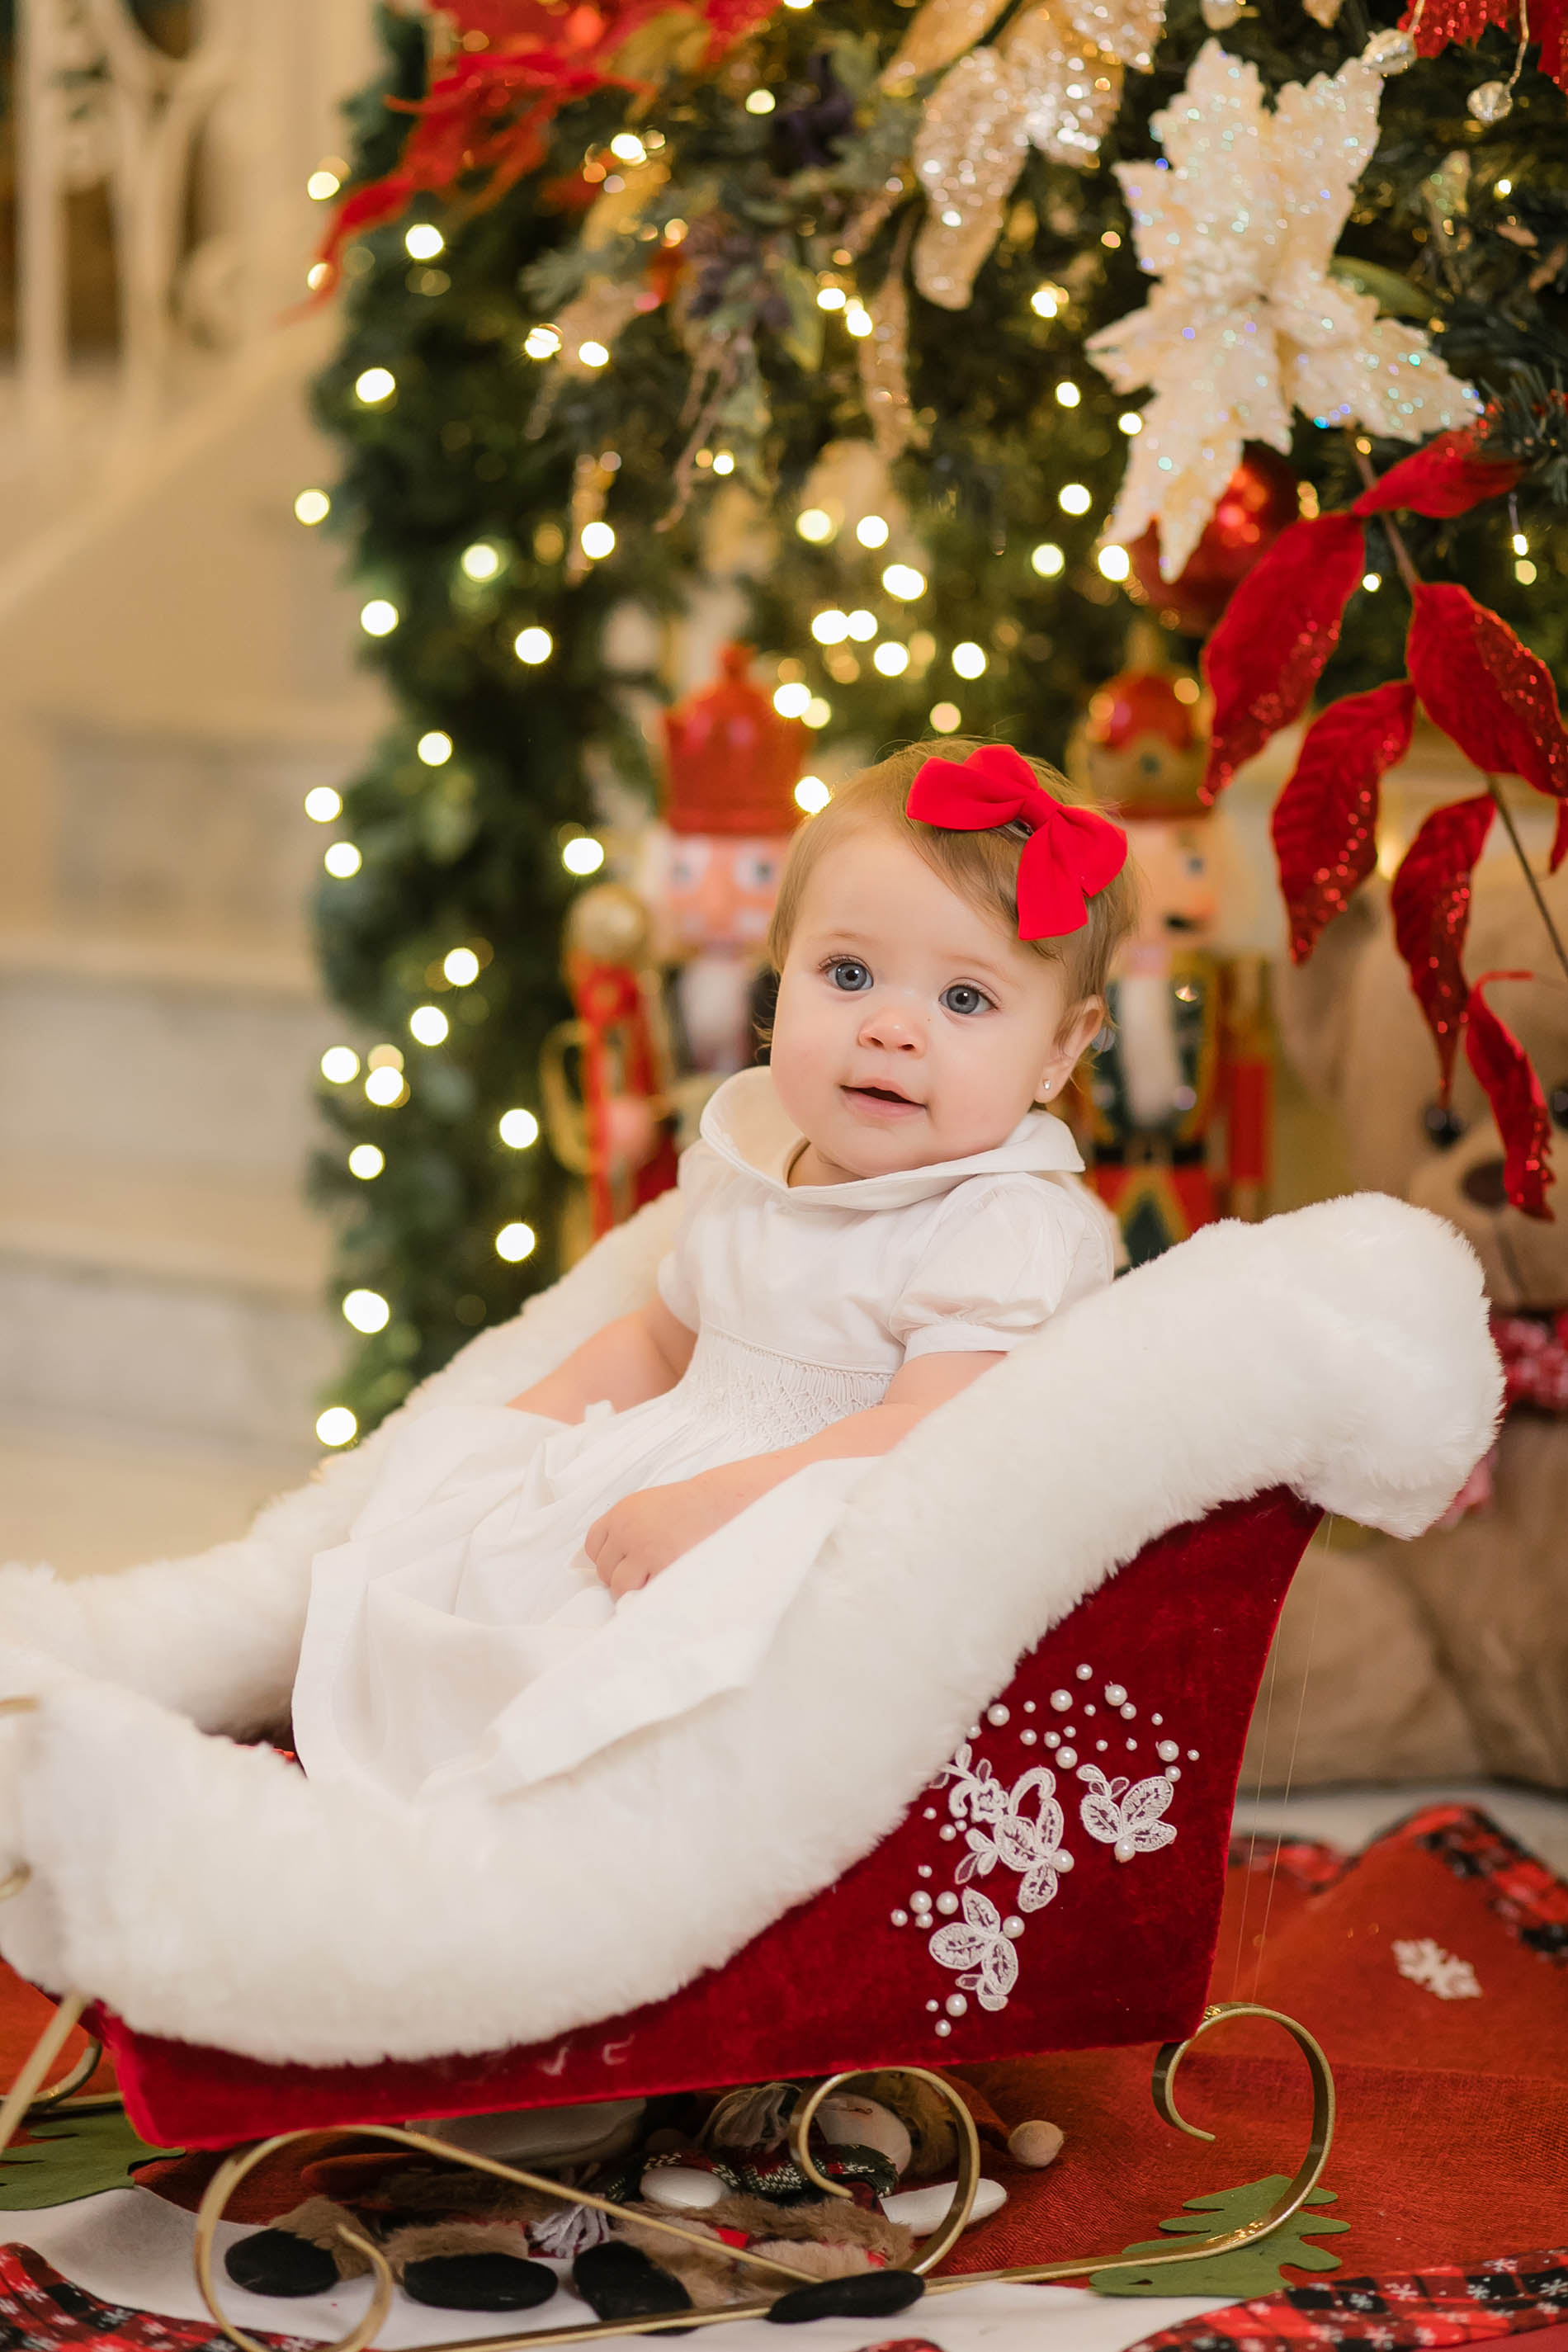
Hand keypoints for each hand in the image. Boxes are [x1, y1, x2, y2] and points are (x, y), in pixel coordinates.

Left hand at [584, 1464, 762, 1599]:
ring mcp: (643, 1550)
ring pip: (618, 1585)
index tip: (620, 1565)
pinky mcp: (662, 1567)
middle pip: (603, 1569)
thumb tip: (615, 1560)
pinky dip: (650, 1594)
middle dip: (619, 1577)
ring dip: (631, 1590)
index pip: (593, 1546)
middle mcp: (626, 1531)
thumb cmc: (689, 1506)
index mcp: (621, 1513)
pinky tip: (663, 1587)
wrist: (720, 1502)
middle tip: (642, 1577)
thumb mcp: (648, 1505)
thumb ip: (627, 1527)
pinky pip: (643, 1593)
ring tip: (651, 1585)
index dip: (606, 1559)